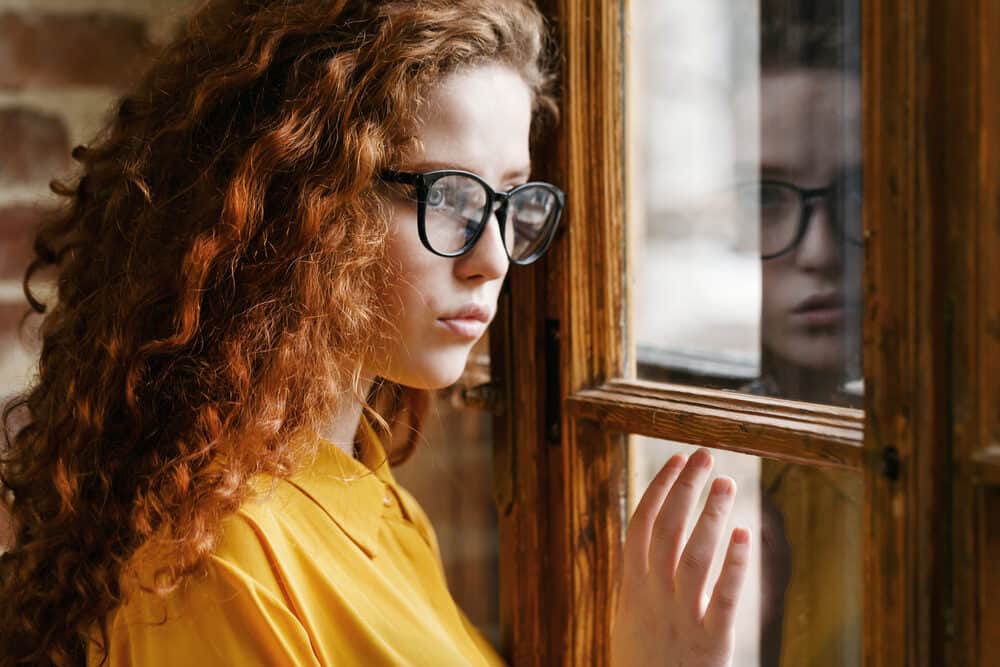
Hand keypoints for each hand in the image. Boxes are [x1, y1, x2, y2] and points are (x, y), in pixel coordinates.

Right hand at [610, 449, 750, 666]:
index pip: (642, 524)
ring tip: (726, 482)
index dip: (660, 488)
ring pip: (693, 555)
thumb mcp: (629, 619)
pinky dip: (734, 565)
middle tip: (705, 455)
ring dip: (710, 515)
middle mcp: (653, 597)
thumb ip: (638, 583)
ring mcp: (680, 619)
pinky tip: (745, 536)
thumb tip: (646, 544)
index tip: (676, 459)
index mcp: (632, 588)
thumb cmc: (643, 665)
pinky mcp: (710, 644)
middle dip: (685, 487)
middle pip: (668, 529)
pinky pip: (722, 599)